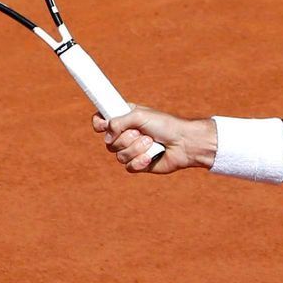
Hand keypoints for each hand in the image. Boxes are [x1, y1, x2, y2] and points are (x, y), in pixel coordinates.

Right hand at [93, 106, 213, 173]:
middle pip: (108, 142)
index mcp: (124, 119)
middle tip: (141, 132)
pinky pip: (128, 166)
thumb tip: (106, 133)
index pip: (101, 122)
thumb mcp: (140, 116)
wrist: (183, 143)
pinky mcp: (138, 164)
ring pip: (119, 155)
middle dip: (125, 138)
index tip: (105, 125)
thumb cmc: (165, 125)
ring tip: (151, 142)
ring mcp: (131, 150)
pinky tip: (151, 157)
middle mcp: (125, 134)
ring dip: (136, 149)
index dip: (99, 124)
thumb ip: (118, 121)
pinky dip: (140, 161)